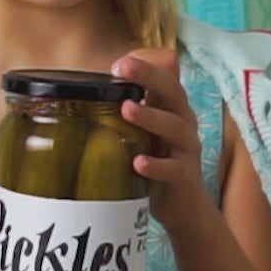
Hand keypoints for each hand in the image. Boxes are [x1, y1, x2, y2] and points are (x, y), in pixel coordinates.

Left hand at [111, 49, 217, 232]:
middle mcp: (184, 125)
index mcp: (173, 111)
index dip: (145, 69)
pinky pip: (172, 169)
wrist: (184, 207)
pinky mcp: (185, 177)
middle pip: (174, 93)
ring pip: (174, 128)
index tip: (120, 63)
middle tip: (124, 70)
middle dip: (150, 78)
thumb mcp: (145, 136)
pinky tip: (138, 163)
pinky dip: (155, 166)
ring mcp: (186, 150)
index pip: (163, 80)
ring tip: (127, 109)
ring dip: (151, 117)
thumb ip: (128, 117)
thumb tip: (84, 99)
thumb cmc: (159, 163)